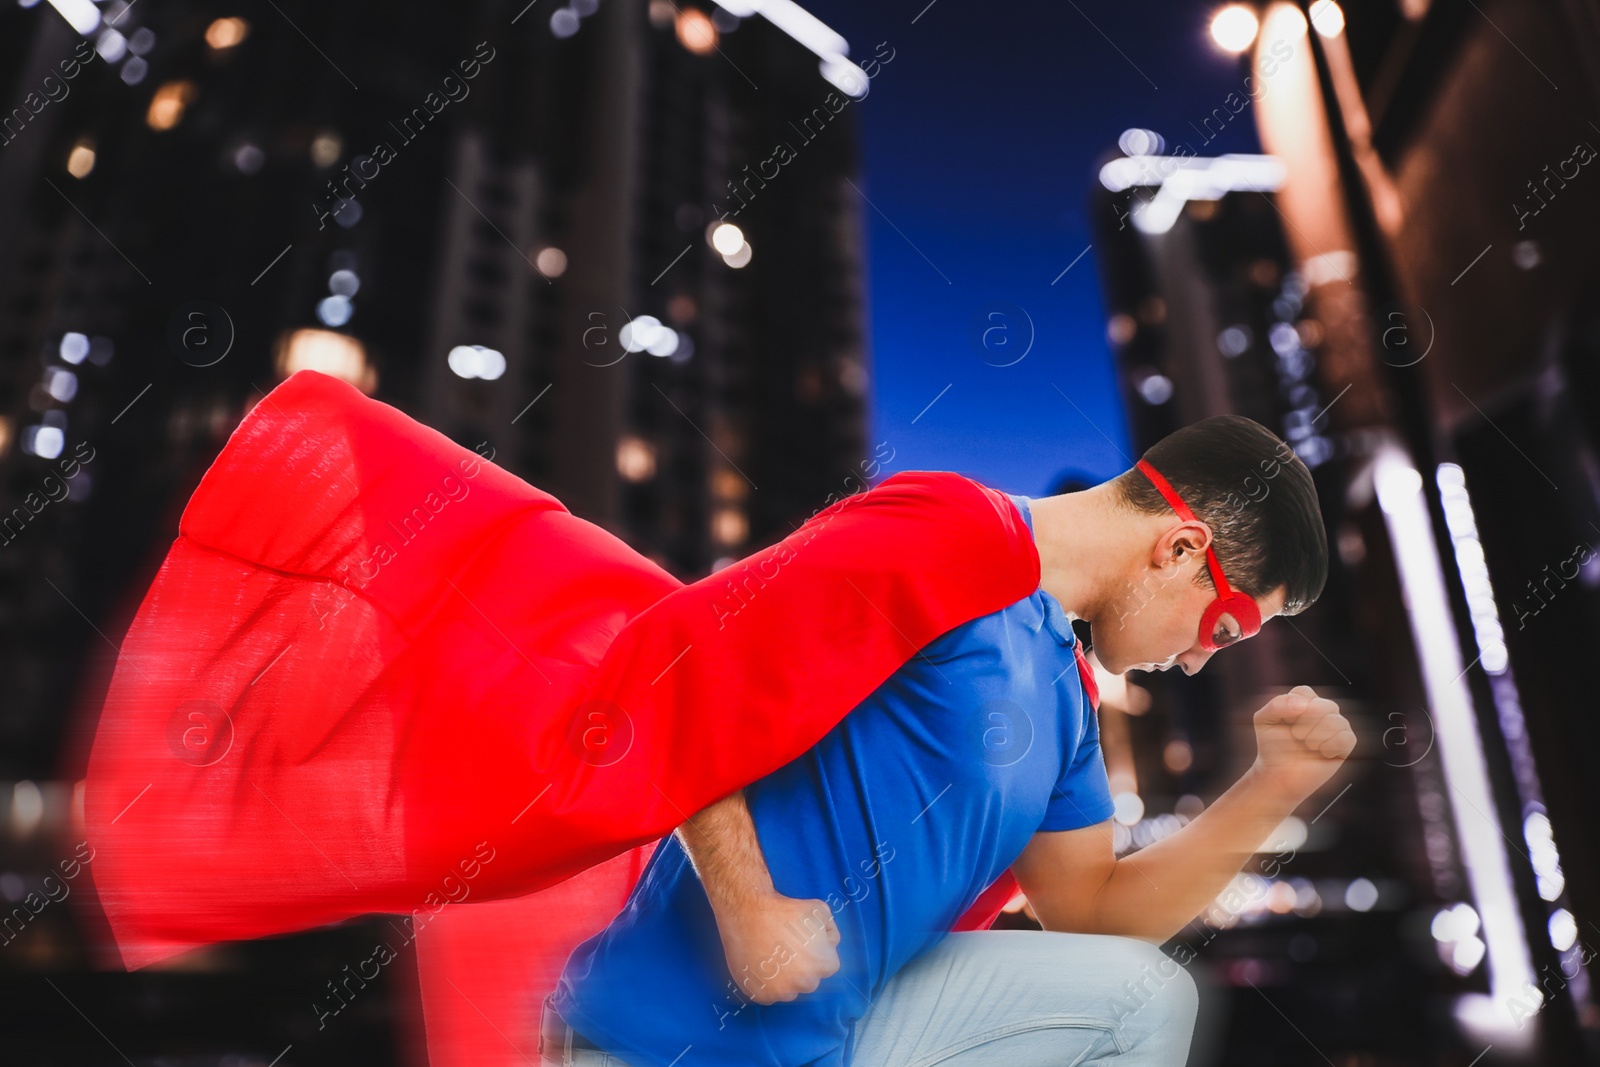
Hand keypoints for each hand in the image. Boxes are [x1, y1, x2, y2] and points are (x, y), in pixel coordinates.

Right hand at [715, 892, 839, 1004]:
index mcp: (824, 965)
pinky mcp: (760, 996)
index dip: (816, 953)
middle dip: (802, 968)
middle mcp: (806, 984)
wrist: (748, 913)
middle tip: (786, 949)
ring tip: (771, 956)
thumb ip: (831, 932)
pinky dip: (765, 984)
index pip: (827, 966)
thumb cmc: (785, 910)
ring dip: (784, 979)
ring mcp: (782, 993)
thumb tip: (829, 945)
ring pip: (788, 990)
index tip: (803, 943)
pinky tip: (759, 965)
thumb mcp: (820, 910)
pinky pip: (768, 994)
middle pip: (808, 981)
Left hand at [1250, 685, 1355, 801]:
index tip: (1284, 722)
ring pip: (1337, 722)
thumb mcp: (1264, 721)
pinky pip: (1346, 738)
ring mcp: (1336, 726)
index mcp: (1304, 701)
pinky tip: (1322, 753)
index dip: (1293, 709)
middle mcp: (1323, 710)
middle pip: (1324, 706)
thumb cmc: (1272, 747)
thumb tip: (1304, 704)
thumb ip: (1277, 705)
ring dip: (1316, 737)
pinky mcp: (1345, 743)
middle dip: (1306, 725)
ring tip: (1308, 746)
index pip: (1304, 693)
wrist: (1279, 775)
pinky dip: (1330, 747)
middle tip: (1296, 737)